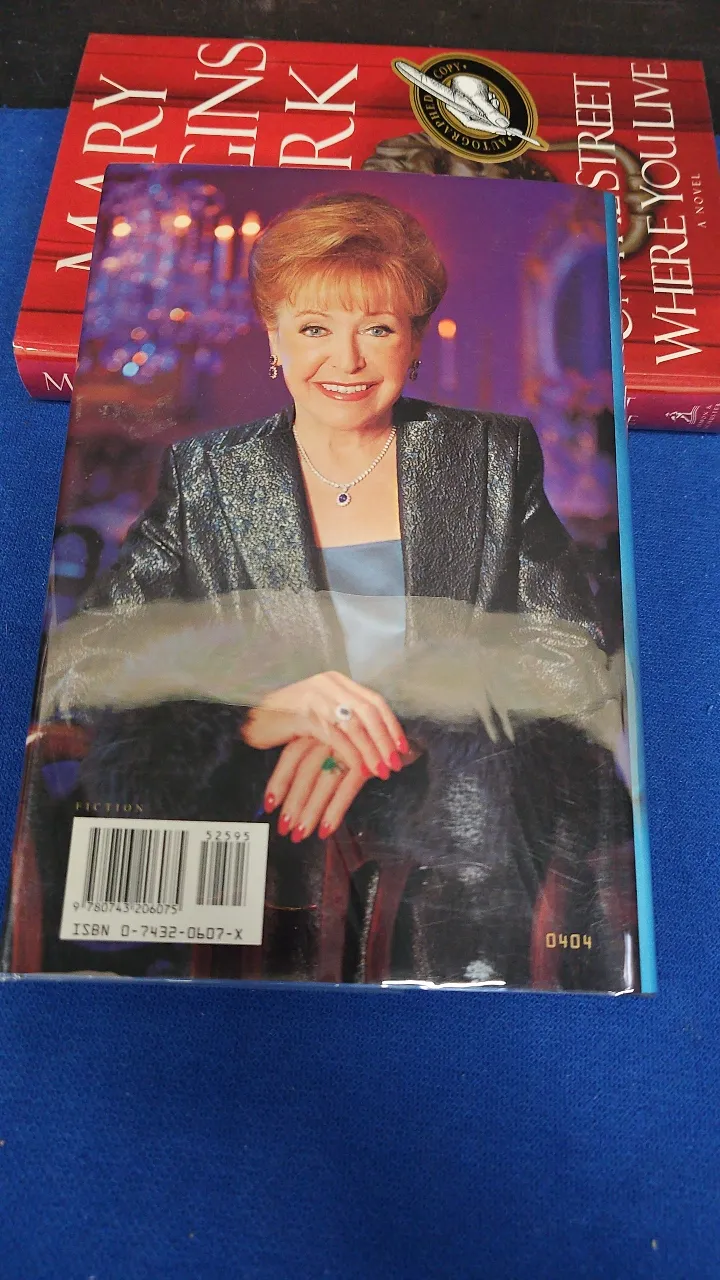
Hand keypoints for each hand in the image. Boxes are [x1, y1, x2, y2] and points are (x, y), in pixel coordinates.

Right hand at [241, 671, 407, 779]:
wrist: (247, 718)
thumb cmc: (284, 720)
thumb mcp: (318, 711)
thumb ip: (343, 717)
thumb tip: (374, 739)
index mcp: (336, 681)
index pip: (374, 700)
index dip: (391, 725)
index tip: (402, 747)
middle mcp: (329, 685)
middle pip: (369, 712)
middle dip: (385, 740)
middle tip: (396, 763)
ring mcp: (316, 698)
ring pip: (356, 726)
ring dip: (372, 751)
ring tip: (382, 771)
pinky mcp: (304, 715)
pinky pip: (336, 737)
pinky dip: (351, 755)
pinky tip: (360, 770)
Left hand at [263, 735, 421, 841]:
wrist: (409, 734)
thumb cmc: (368, 742)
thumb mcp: (337, 742)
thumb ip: (316, 754)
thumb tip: (292, 787)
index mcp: (321, 726)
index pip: (292, 754)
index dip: (279, 781)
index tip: (268, 806)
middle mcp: (333, 733)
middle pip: (305, 770)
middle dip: (293, 802)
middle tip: (284, 829)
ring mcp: (351, 744)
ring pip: (324, 780)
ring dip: (310, 810)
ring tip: (300, 834)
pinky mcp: (369, 759)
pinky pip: (347, 787)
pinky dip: (335, 810)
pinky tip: (326, 830)